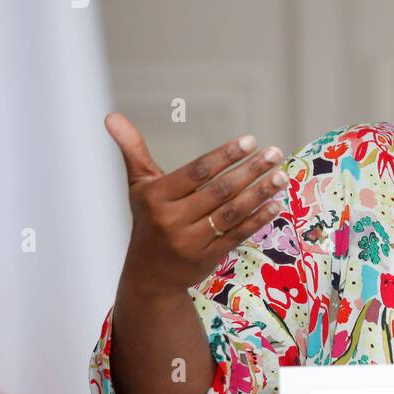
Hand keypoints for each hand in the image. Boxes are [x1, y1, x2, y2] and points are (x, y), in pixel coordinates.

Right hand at [104, 112, 289, 300]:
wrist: (148, 276)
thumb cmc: (147, 220)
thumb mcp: (139, 186)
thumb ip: (132, 150)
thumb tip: (112, 117)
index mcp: (156, 197)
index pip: (197, 172)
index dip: (225, 155)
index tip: (250, 141)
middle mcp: (172, 219)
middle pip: (219, 191)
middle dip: (250, 170)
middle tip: (275, 153)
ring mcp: (191, 241)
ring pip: (232, 212)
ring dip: (260, 193)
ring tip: (281, 175)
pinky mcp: (207, 258)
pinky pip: (237, 234)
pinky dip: (258, 219)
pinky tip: (276, 203)